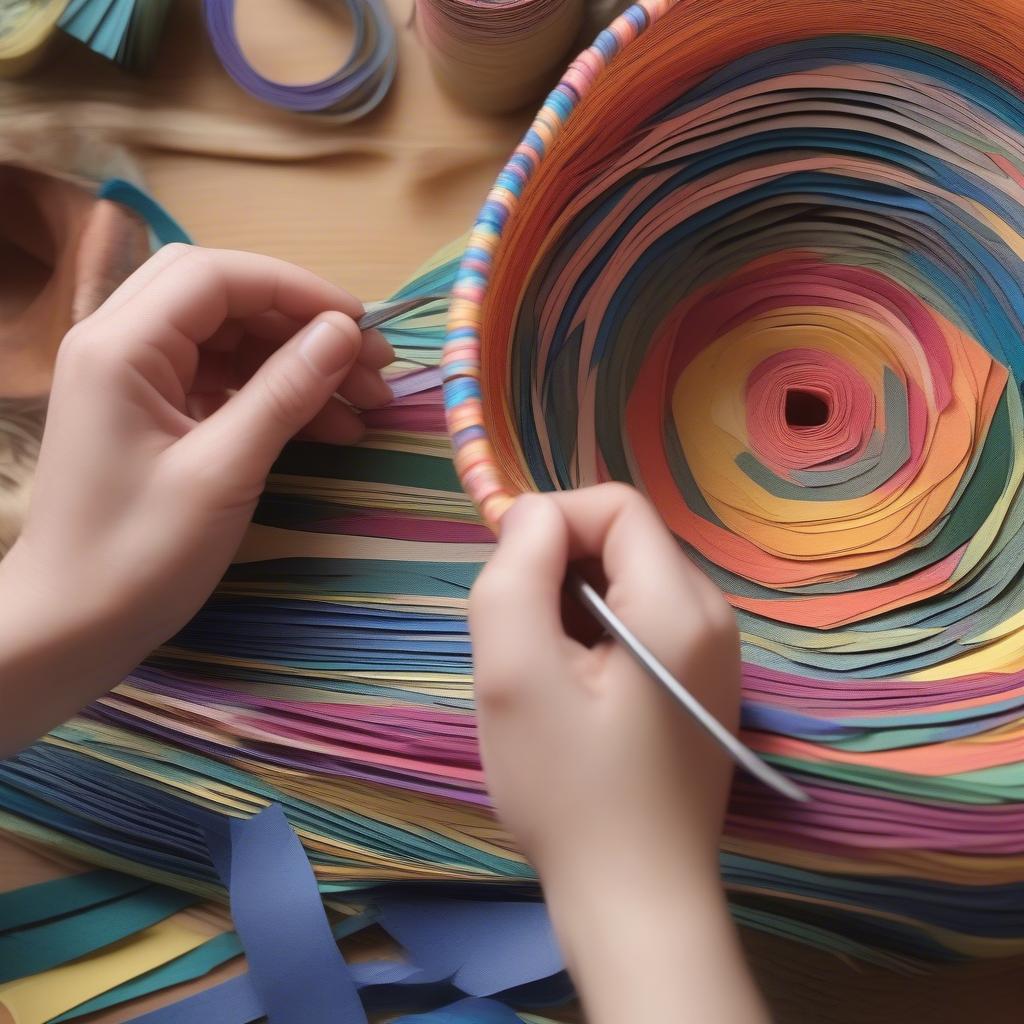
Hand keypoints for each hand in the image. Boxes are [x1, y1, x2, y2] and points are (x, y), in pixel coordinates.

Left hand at [0, 244, 392, 754]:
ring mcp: (133, 379)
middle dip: (300, 321)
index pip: (218, 276)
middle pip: (223, 296)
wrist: (73, 626)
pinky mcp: (151, 413)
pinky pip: (221, 379)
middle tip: (368, 363)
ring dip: (295, 360)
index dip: (297, 290)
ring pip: (228, 338)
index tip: (363, 326)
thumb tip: (344, 331)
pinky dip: (274, 394)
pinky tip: (328, 426)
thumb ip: (284, 391)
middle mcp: (119, 344)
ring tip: (364, 401)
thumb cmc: (140, 555)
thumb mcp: (224, 471)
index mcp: (121, 346)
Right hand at [471, 483, 739, 882]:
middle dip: (558, 573)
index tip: (509, 587)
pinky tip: (578, 701)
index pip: (614, 505)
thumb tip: (532, 515)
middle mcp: (714, 615)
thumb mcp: (515, 673)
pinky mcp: (705, 684)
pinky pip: (643, 624)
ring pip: (627, 582)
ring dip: (572, 609)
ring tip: (548, 682)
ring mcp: (717, 653)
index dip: (550, 524)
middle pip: (623, 541)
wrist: (635, 901)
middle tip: (522, 648)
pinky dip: (597, 640)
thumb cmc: (568, 790)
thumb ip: (516, 572)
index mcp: (679, 603)